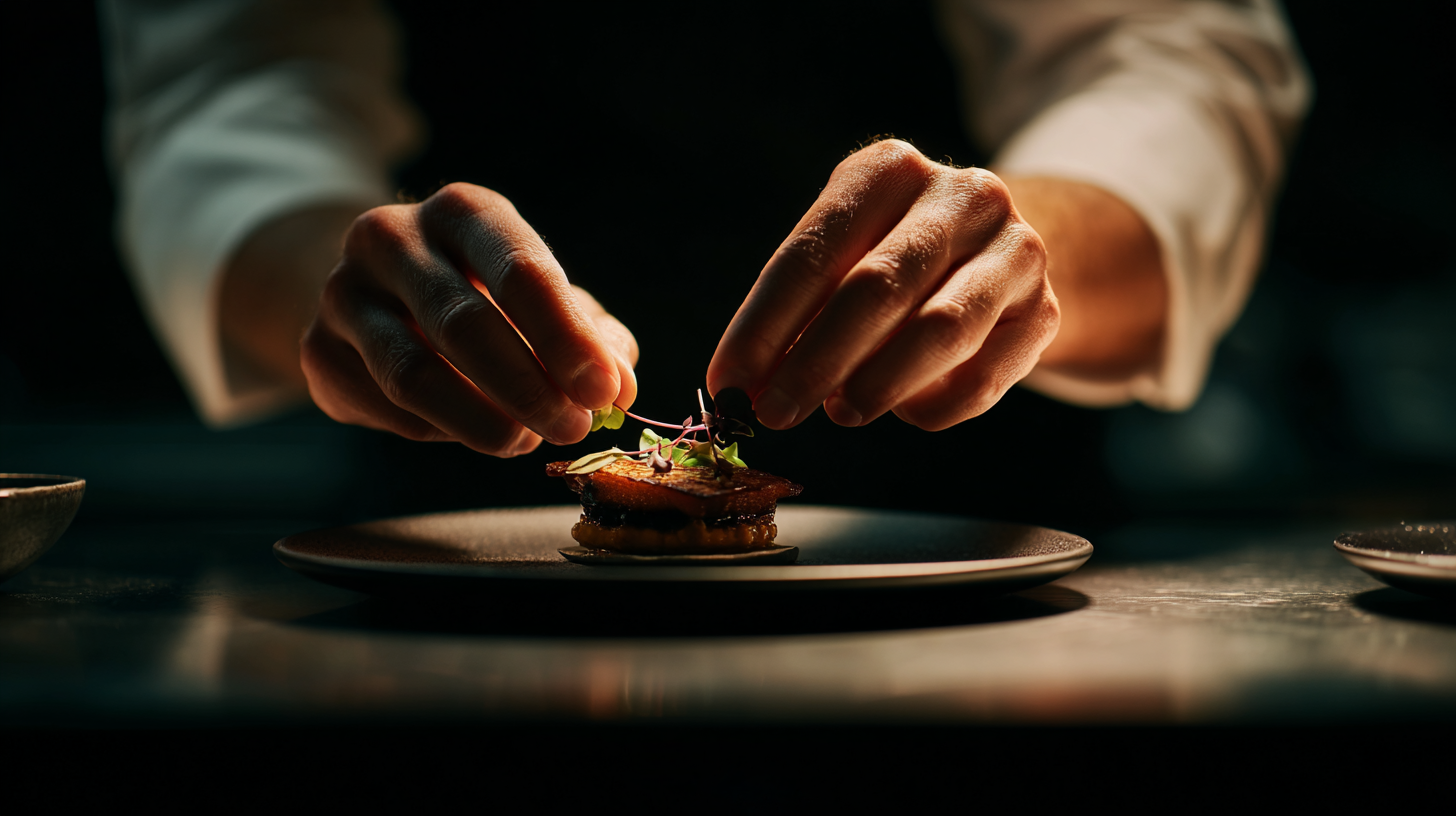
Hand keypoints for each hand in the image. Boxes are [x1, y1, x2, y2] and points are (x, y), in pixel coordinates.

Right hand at [301, 183, 637, 455]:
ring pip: (413, 375)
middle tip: (572, 428)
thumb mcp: (548, 301)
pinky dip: (438, 432)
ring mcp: (343, 292)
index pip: (519, 269)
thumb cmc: (487, 296)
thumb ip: (592, 339)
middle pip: (464, 323)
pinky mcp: (318, 351)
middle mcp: (391, 237)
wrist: (380, 296)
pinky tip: (468, 427)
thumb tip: (619, 389)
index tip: (603, 390)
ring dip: (483, 422)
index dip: (565, 336)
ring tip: (525, 441)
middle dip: (529, 388)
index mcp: (463, 212)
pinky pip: (385, 408)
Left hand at [708, 139, 1058, 430]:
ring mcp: (1014, 251)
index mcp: (889, 169)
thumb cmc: (896, 258)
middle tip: (773, 413)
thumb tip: (745, 385)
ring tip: (839, 413)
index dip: (764, 325)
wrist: (1001, 253)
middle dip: (815, 361)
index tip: (727, 382)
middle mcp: (961, 196)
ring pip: (940, 330)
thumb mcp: (845, 253)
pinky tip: (904, 412)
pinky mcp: (1043, 312)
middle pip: (876, 288)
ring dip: (878, 383)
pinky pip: (984, 377)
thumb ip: (799, 312)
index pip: (813, 252)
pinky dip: (934, 406)